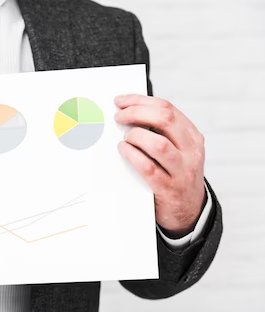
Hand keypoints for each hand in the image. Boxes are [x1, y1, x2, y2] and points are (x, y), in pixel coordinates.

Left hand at [114, 94, 205, 236]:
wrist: (188, 211)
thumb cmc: (174, 174)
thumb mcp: (177, 149)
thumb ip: (160, 132)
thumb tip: (128, 111)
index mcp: (192, 136)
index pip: (167, 108)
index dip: (140, 101)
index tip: (121, 101)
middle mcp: (191, 151)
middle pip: (164, 120)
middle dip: (136, 113)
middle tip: (119, 117)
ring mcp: (182, 170)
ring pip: (159, 144)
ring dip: (136, 136)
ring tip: (125, 138)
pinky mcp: (169, 188)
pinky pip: (149, 168)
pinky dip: (133, 156)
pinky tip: (124, 150)